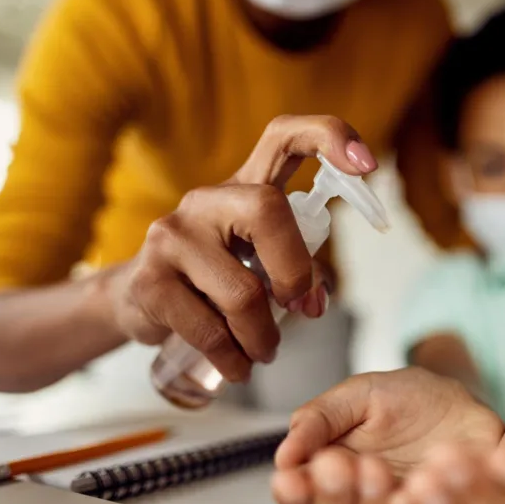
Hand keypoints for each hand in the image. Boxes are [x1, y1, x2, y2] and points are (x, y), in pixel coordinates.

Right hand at [107, 115, 376, 382]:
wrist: (137, 300)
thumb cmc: (211, 279)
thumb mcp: (255, 262)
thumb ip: (292, 268)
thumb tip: (314, 303)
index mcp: (243, 187)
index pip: (284, 136)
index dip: (329, 136)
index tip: (367, 165)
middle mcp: (205, 200)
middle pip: (268, 210)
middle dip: (296, 272)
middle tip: (300, 310)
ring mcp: (172, 235)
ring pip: (243, 292)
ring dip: (264, 337)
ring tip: (263, 353)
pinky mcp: (150, 279)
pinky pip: (209, 330)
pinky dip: (233, 359)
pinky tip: (237, 367)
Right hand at [271, 368, 504, 503]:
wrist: (469, 401)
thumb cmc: (411, 399)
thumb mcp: (360, 394)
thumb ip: (319, 419)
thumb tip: (284, 456)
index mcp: (332, 472)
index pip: (300, 499)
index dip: (292, 494)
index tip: (290, 477)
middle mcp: (360, 503)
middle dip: (331, 499)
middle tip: (336, 465)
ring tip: (376, 469)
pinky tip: (412, 487)